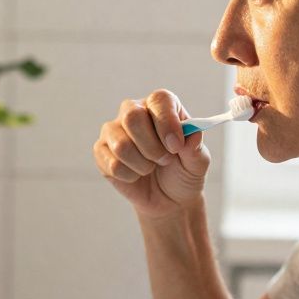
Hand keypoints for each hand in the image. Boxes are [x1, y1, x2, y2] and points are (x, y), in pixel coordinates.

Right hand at [94, 89, 211, 218]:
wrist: (167, 199)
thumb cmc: (182, 173)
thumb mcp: (198, 163)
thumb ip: (195, 148)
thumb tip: (192, 135)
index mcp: (161, 106)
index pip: (159, 100)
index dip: (167, 122)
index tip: (176, 146)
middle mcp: (134, 111)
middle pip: (132, 117)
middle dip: (152, 147)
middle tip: (165, 160)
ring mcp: (114, 130)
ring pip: (121, 145)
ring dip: (142, 165)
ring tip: (151, 168)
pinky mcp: (101, 151)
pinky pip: (112, 164)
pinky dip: (130, 176)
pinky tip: (136, 175)